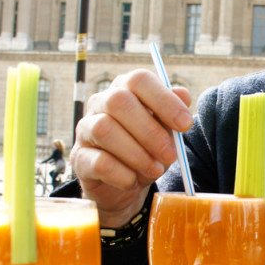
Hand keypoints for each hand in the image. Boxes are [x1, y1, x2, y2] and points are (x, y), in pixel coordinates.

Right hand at [70, 69, 192, 227]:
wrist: (125, 184)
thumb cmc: (146, 149)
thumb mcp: (165, 131)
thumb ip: (173, 113)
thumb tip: (183, 95)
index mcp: (124, 89)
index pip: (139, 80)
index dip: (164, 100)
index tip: (185, 124)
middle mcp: (100, 103)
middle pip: (118, 101)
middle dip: (150, 131)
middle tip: (170, 155)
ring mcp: (85, 129)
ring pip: (104, 129)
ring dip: (136, 154)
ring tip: (155, 170)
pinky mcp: (79, 157)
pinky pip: (98, 161)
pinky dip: (121, 174)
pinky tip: (133, 180)